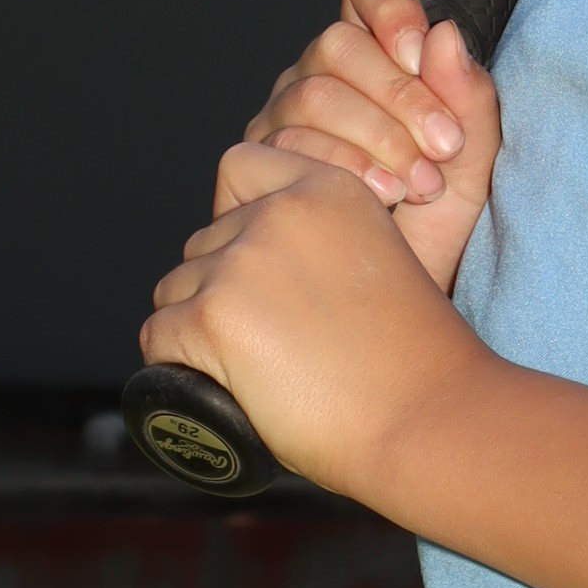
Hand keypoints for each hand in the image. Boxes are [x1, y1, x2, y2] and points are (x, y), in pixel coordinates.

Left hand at [140, 148, 467, 509]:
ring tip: (256, 371)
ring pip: (175, 291)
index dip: (238, 220)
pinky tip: (223, 385)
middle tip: (272, 343)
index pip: (240, 167)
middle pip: (203, 243)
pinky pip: (159, 337)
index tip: (262, 272)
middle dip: (221, 289)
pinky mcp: (213, 317)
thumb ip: (326, 243)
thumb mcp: (380, 262)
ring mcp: (242, 264)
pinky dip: (177, 365)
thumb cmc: (414, 363)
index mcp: (330, 187)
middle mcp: (280, 213)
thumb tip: (265, 264)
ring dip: (198, 329)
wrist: (429, 420)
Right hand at [212, 0, 500, 298]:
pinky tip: (374, 204)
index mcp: (373, 61)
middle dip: (399, 96)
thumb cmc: (433, 234)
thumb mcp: (471, 165)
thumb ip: (469, 99)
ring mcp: (278, 121)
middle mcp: (317, 79)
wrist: (394, 308)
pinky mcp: (250, 167)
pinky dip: (338, 169)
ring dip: (374, 139)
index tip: (421, 50)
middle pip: (337, 44)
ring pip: (311, 93)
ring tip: (416, 188)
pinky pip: (281, 144)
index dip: (388, 5)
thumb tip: (446, 32)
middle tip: (441, 149)